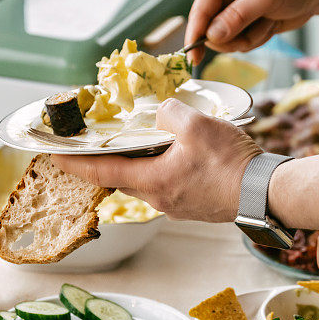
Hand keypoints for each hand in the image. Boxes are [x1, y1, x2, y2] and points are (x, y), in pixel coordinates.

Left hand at [51, 99, 261, 221]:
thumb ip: (169, 113)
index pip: (100, 170)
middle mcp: (158, 199)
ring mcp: (176, 206)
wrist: (264, 193)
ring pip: (144, 181)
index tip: (53, 154)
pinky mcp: (192, 205)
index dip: (74, 161)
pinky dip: (159, 169)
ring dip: (136, 163)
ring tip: (139, 142)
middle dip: (105, 161)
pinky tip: (173, 154)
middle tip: (95, 143)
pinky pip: (165, 185)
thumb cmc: (232, 163)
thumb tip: (162, 113)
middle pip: (120, 177)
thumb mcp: (197, 126)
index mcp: (152, 181)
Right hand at [185, 0, 318, 62]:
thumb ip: (238, 15)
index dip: (195, 35)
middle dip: (235, 37)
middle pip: (210, 32)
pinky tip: (268, 24)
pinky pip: (239, 45)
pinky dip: (257, 39)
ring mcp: (230, 13)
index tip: (194, 57)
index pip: (200, 10)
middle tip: (256, 25)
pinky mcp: (240, 26)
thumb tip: (213, 35)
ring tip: (267, 20)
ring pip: (226, 42)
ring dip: (250, 38)